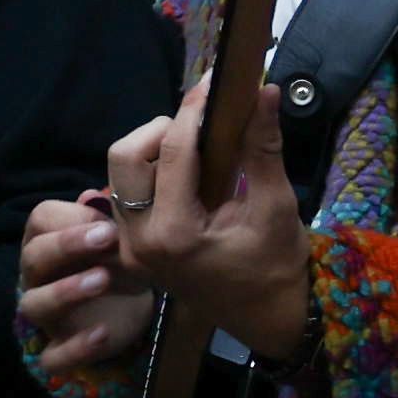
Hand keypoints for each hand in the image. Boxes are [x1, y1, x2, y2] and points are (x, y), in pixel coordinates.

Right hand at [20, 189, 148, 397]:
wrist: (121, 314)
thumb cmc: (112, 264)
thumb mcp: (116, 239)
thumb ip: (109, 215)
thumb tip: (98, 194)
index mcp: (47, 242)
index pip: (40, 220)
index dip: (71, 218)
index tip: (108, 220)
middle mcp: (38, 277)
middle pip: (33, 257)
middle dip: (67, 245)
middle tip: (107, 237)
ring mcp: (46, 317)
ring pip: (35, 304)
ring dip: (66, 291)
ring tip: (103, 279)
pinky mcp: (58, 351)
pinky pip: (53, 356)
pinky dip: (75, 348)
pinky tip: (103, 334)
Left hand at [98, 93, 321, 369]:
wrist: (267, 318)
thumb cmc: (276, 267)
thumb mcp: (276, 206)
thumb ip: (262, 148)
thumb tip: (265, 90)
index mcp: (173, 234)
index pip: (173, 150)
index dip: (196, 108)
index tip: (216, 80)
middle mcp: (139, 240)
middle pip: (125, 156)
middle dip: (162, 129)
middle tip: (203, 129)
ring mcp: (129, 246)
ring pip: (121, 173)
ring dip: (153, 150)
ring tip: (197, 151)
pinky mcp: (131, 247)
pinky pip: (127, 194)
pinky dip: (151, 173)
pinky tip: (186, 175)